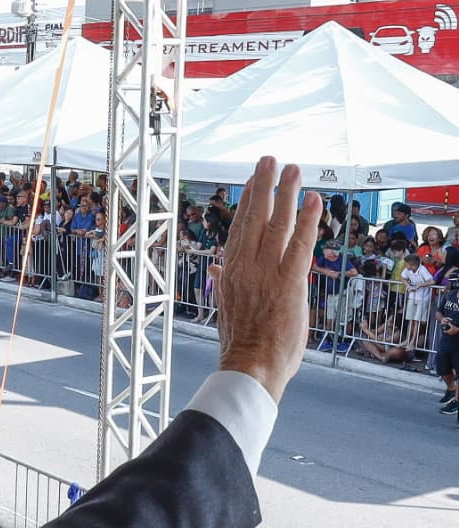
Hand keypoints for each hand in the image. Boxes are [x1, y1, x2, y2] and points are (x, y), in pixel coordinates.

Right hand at [208, 158, 320, 402]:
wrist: (249, 368)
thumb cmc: (243, 346)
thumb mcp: (227, 309)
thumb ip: (224, 285)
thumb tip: (215, 271)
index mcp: (229, 274)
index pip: (239, 229)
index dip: (247, 202)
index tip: (253, 181)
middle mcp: (244, 268)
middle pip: (253, 219)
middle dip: (262, 186)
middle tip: (269, 160)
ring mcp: (265, 275)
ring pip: (275, 225)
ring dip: (285, 194)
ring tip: (292, 169)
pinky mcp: (288, 284)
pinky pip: (298, 246)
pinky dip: (306, 222)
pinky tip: (312, 200)